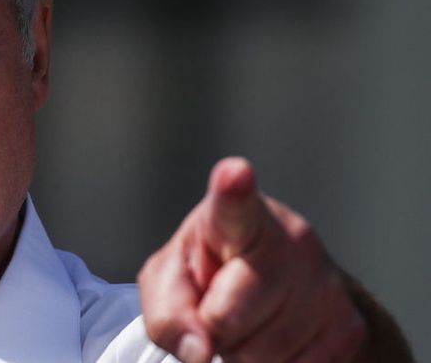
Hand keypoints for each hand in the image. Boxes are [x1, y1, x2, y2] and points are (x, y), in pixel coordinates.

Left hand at [137, 157, 365, 361]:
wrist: (275, 287)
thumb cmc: (208, 272)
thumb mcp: (169, 281)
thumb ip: (167, 312)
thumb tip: (200, 351)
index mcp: (234, 217)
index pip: (233, 205)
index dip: (233, 189)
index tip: (233, 173)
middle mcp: (288, 239)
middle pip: (229, 315)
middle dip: (214, 328)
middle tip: (218, 306)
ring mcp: (324, 281)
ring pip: (263, 354)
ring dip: (244, 353)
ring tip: (248, 319)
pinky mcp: (348, 324)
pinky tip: (274, 335)